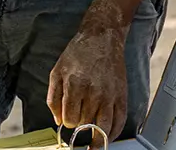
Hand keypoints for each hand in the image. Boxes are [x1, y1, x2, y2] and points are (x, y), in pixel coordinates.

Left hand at [48, 19, 128, 138]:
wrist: (103, 37)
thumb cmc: (78, 53)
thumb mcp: (57, 71)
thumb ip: (53, 98)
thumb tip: (58, 120)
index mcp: (75, 85)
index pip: (70, 119)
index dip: (68, 122)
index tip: (69, 118)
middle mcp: (94, 92)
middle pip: (85, 124)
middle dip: (80, 125)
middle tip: (80, 120)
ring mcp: (110, 95)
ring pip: (103, 128)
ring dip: (97, 140)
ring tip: (93, 146)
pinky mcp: (122, 95)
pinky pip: (120, 120)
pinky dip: (113, 133)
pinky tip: (107, 137)